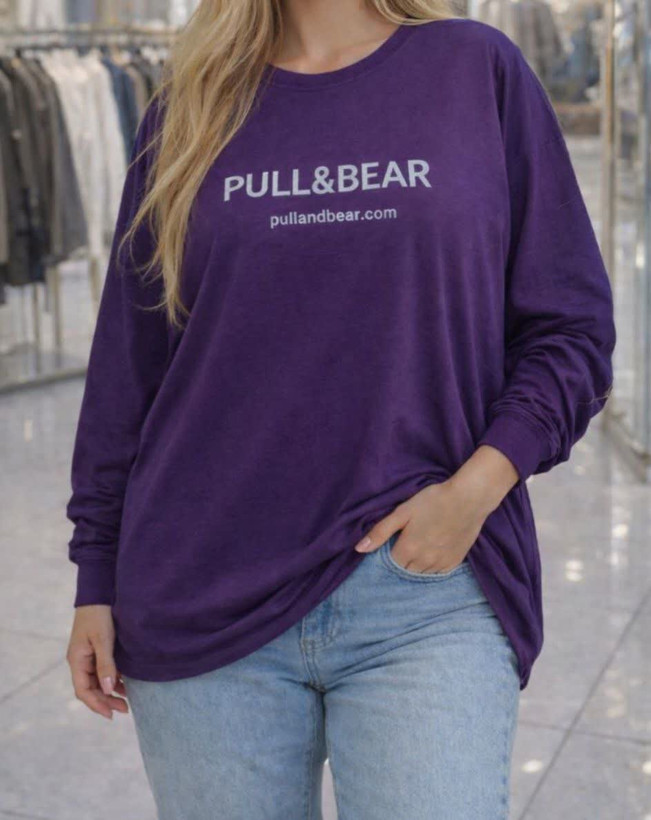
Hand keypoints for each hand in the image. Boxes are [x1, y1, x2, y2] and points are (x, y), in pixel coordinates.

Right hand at [66, 604, 128, 719]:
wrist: (99, 593)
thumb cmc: (99, 615)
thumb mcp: (103, 640)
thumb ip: (106, 665)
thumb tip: (109, 690)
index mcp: (77, 660)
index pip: (83, 691)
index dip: (97, 704)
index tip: (111, 715)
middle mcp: (80, 661)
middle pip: (91, 689)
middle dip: (106, 701)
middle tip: (125, 709)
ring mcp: (88, 656)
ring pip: (98, 681)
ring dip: (110, 692)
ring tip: (127, 700)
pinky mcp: (97, 650)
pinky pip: (103, 671)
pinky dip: (113, 679)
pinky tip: (125, 684)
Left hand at [353, 445, 518, 572]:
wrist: (468, 498)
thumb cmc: (433, 500)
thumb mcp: (403, 512)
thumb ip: (380, 532)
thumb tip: (358, 549)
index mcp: (408, 549)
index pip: (391, 563)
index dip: (390, 553)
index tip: (394, 542)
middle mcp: (424, 562)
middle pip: (405, 571)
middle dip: (402, 561)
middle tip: (407, 543)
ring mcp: (440, 564)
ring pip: (421, 574)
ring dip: (417, 566)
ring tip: (420, 547)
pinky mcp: (455, 562)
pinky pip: (438, 573)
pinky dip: (432, 567)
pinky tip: (433, 551)